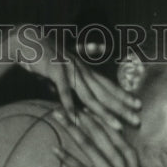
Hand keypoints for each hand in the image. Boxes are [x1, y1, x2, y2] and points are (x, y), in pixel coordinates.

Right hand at [23, 31, 140, 130]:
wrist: (27, 39)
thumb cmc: (48, 52)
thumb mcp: (69, 56)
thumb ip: (85, 56)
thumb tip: (100, 49)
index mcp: (86, 69)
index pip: (109, 85)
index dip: (124, 96)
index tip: (138, 106)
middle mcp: (82, 70)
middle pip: (106, 93)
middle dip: (123, 108)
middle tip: (137, 121)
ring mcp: (70, 69)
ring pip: (91, 95)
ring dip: (105, 113)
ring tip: (117, 127)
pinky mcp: (55, 70)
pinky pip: (64, 91)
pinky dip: (70, 104)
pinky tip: (75, 118)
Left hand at [52, 109, 140, 166]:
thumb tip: (118, 162)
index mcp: (131, 159)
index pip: (113, 133)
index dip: (99, 118)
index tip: (87, 105)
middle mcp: (122, 162)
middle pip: (100, 134)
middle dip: (83, 117)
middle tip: (67, 102)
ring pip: (90, 146)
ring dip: (73, 129)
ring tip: (58, 115)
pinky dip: (68, 158)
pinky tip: (54, 148)